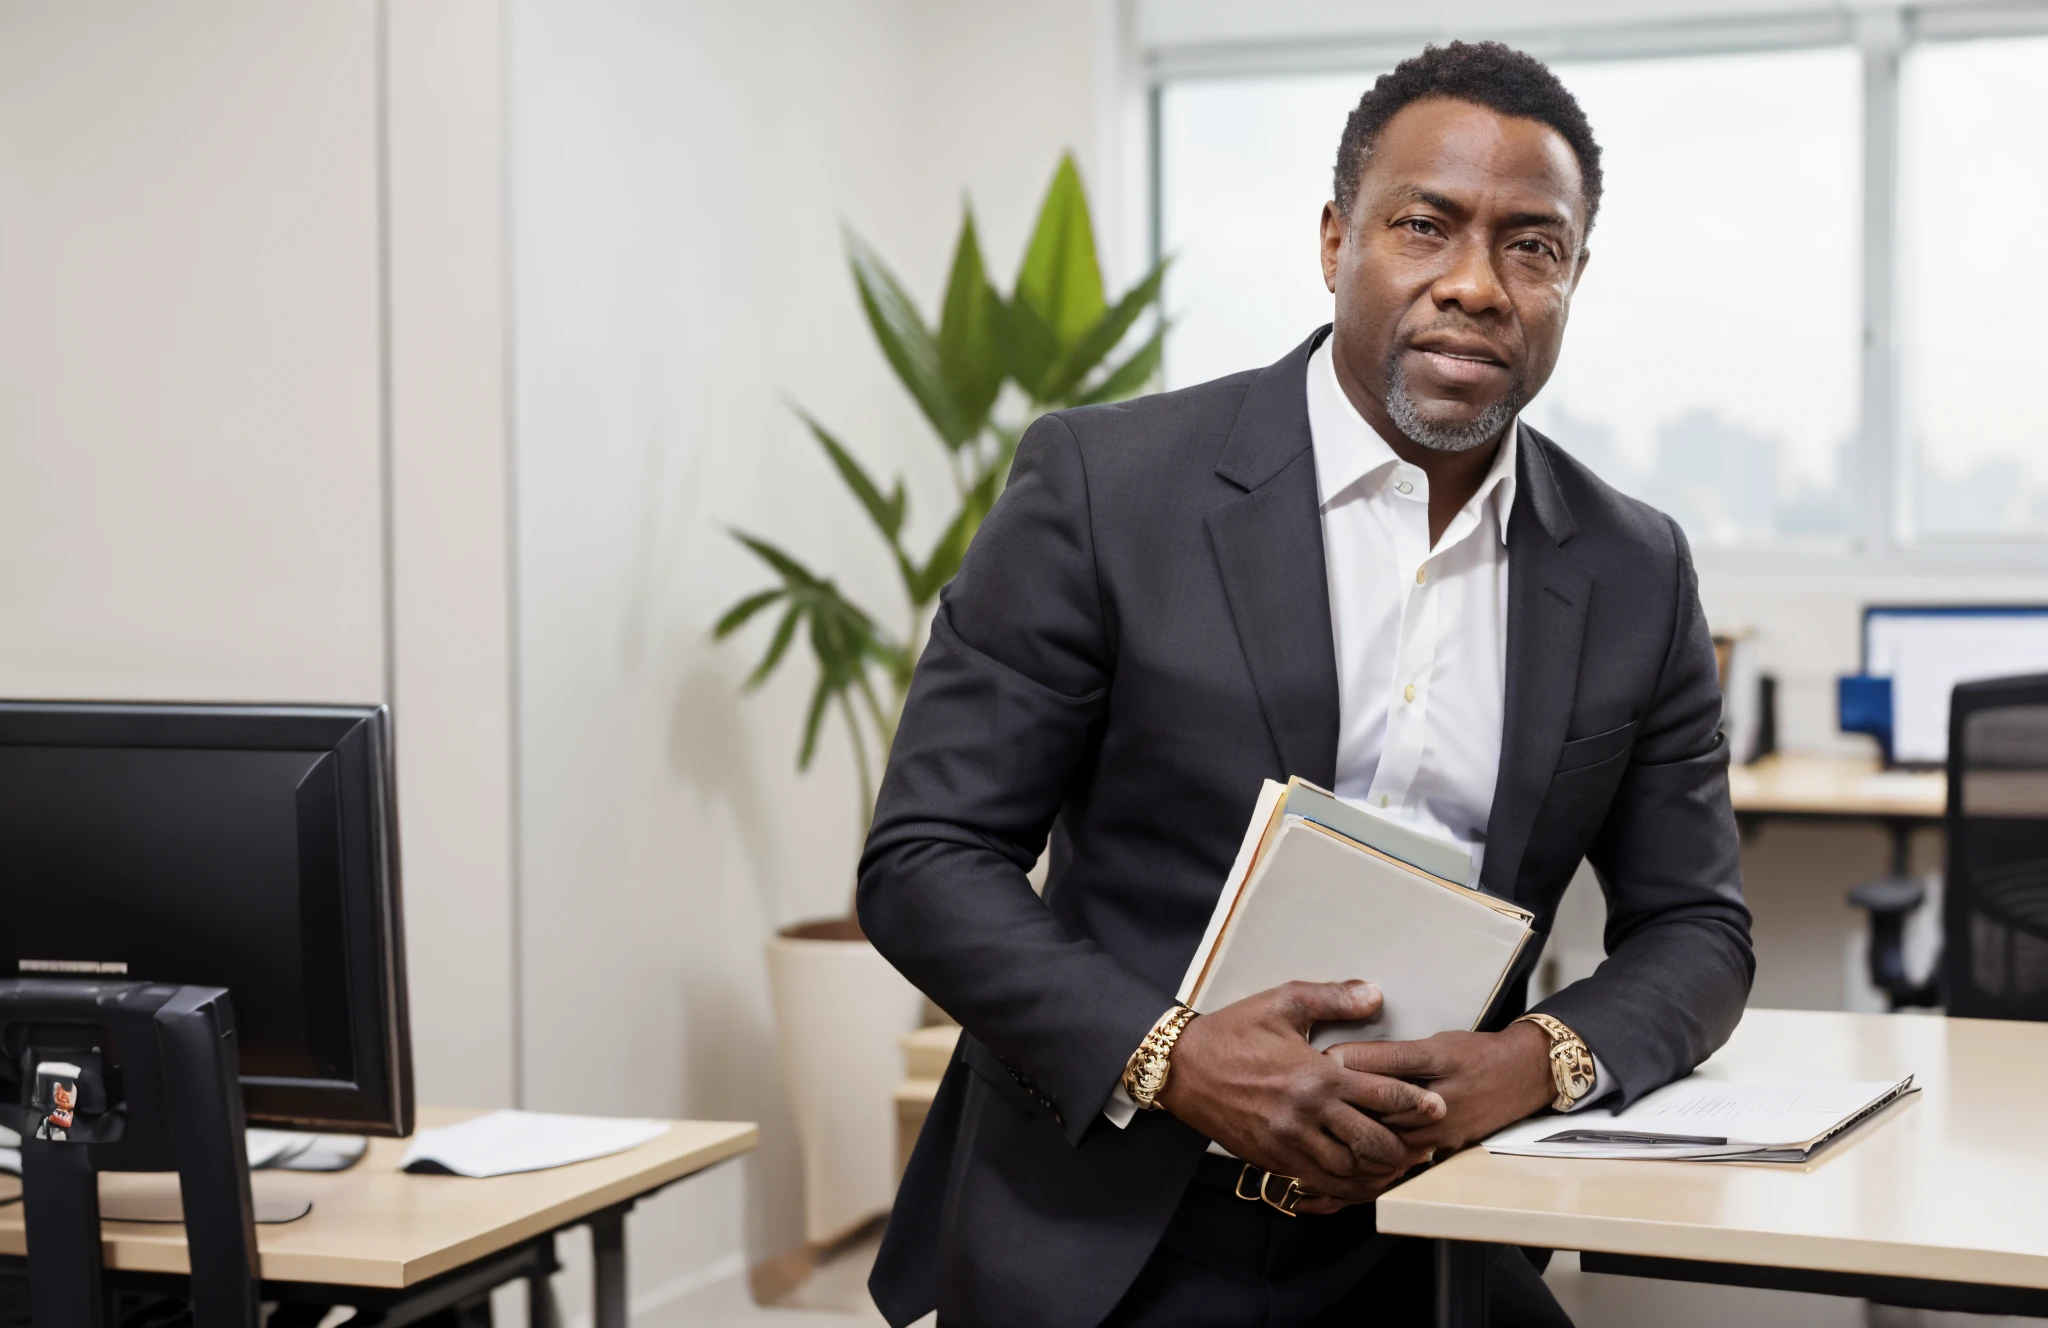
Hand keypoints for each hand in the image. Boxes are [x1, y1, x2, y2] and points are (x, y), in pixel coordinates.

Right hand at [1157, 980, 1446, 1214]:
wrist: (1182, 1069)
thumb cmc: (1233, 1031)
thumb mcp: (1282, 1002)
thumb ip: (1333, 998)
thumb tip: (1375, 995)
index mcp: (1316, 1076)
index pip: (1381, 1093)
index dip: (1415, 1103)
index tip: (1437, 1107)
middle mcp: (1306, 1115)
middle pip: (1373, 1142)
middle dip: (1403, 1145)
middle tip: (1423, 1143)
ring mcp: (1288, 1142)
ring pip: (1348, 1169)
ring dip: (1376, 1169)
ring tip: (1396, 1162)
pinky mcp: (1272, 1159)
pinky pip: (1318, 1182)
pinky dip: (1344, 1184)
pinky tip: (1357, 1176)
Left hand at [1331, 1022, 1555, 1156]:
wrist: (1522, 1076)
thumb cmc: (1474, 1054)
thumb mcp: (1435, 1042)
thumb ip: (1392, 1055)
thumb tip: (1341, 1061)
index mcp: (1437, 1059)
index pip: (1384, 1060)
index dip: (1347, 1060)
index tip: (1320, 1060)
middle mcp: (1438, 1097)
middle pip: (1379, 1102)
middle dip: (1345, 1099)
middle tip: (1313, 1095)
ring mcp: (1442, 1128)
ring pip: (1387, 1133)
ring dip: (1357, 1129)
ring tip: (1324, 1126)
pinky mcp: (1443, 1149)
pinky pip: (1402, 1155)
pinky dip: (1377, 1154)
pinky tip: (1353, 1154)